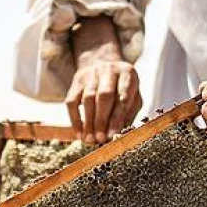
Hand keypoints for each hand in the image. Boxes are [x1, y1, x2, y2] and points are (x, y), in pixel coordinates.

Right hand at [66, 17, 142, 143]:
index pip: (122, 96)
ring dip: (88, 122)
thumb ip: (129, 113)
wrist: (105, 66)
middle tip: (100, 139)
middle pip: (104, 96)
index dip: (117, 118)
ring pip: (87, 99)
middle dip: (101, 120)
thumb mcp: (133, 97)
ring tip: (89, 140)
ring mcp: (91, 73)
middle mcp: (109, 70)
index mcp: (128, 73)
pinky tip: (79, 133)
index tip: (113, 135)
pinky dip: (75, 119)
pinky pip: (72, 101)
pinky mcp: (77, 80)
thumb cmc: (123, 88)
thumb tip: (120, 135)